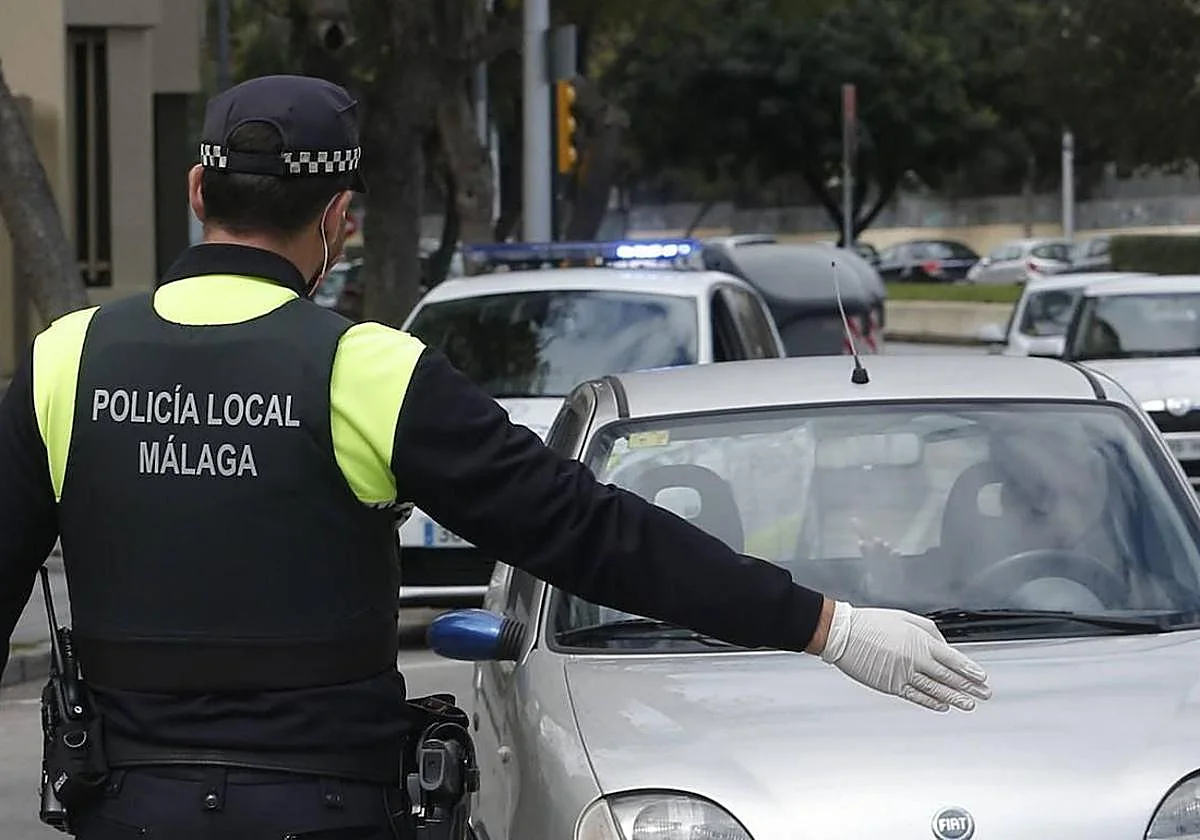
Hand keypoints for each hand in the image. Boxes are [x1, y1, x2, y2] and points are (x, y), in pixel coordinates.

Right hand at [819, 600, 991, 711]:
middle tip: (984, 694)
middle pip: (949, 677)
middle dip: (969, 687)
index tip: (982, 677)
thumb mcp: (905, 618)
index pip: (953, 659)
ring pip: (935, 689)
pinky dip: (930, 702)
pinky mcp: (891, 685)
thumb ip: (929, 632)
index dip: (970, 670)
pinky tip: (942, 705)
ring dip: (955, 698)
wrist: (843, 634)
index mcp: (920, 641)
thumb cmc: (871, 623)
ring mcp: (903, 674)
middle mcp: (915, 659)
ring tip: (969, 704)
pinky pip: (915, 696)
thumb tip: (945, 646)